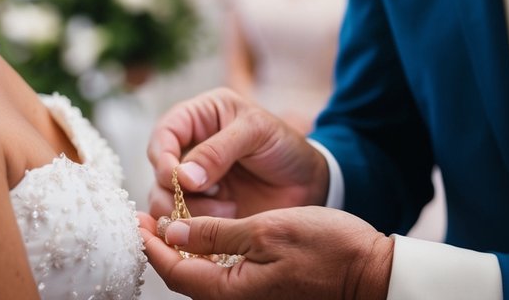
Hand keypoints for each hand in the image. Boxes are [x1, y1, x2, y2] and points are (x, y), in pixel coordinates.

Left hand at [139, 207, 393, 299]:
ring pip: (204, 277)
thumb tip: (173, 232)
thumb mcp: (266, 230)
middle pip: (185, 277)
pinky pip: (225, 278)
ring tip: (173, 221)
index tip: (137, 219)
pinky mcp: (266, 293)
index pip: (174, 271)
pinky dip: (210, 255)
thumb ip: (217, 233)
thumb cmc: (325, 248)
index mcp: (230, 291)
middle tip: (147, 217)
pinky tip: (209, 236)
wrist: (371, 272)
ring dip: (185, 250)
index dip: (151, 244)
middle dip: (163, 247)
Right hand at [147, 87, 329, 218]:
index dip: (163, 156)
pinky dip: (196, 227)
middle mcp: (190, 149)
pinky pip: (182, 222)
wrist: (309, 183)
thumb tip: (182, 177)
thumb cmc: (285, 146)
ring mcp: (194, 182)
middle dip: (176, 189)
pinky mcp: (202, 210)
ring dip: (189, 211)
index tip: (177, 178)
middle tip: (210, 195)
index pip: (164, 134)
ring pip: (165, 201)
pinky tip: (225, 221)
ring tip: (227, 209)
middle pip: (158, 172)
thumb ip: (218, 150)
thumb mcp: (257, 132)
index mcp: (200, 117)